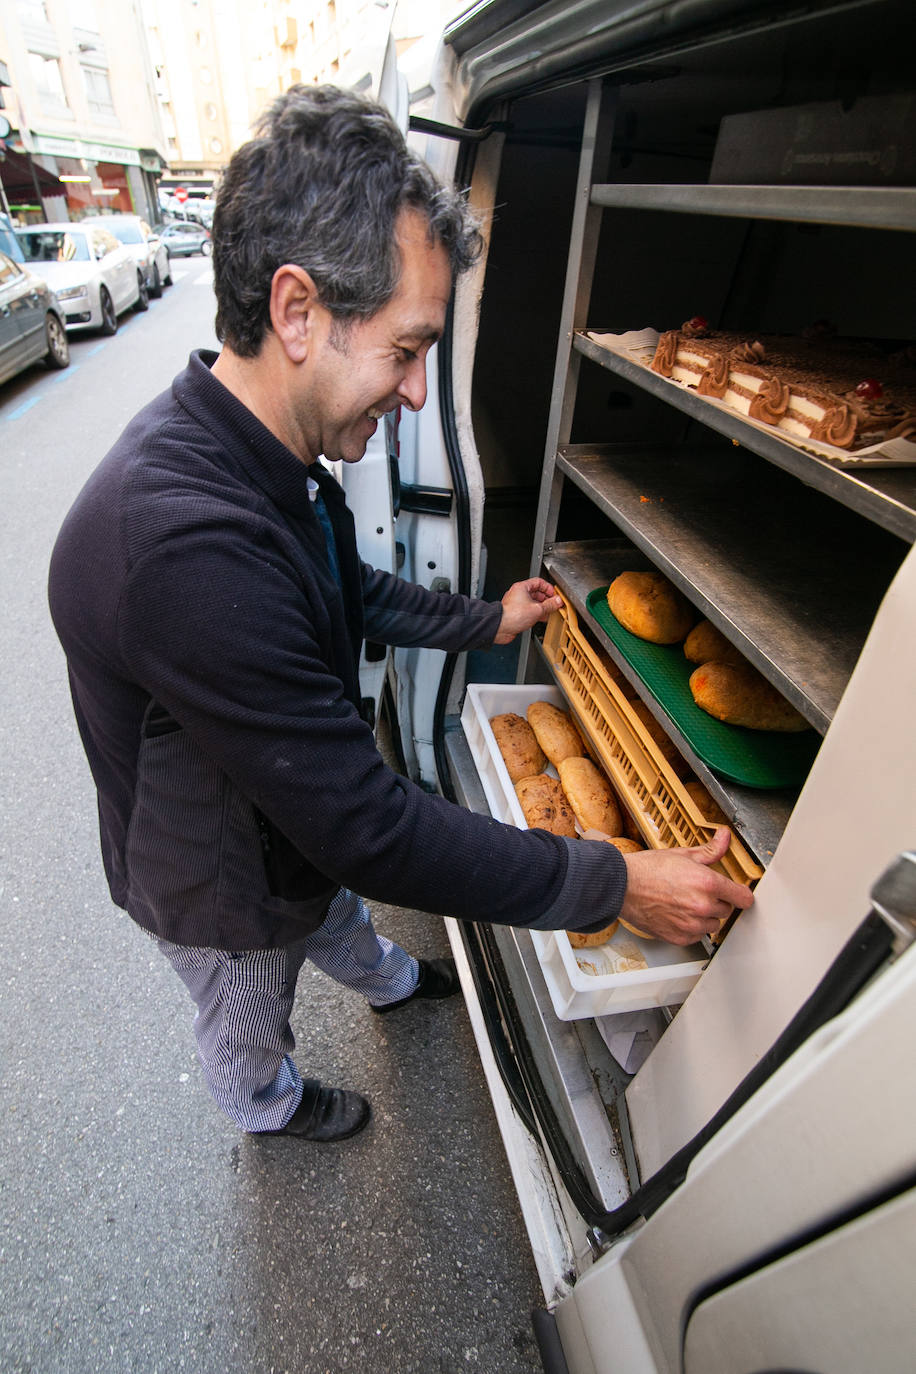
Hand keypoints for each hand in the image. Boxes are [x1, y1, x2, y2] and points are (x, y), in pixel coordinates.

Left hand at [494, 578, 562, 644]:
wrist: (500, 627)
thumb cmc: (513, 615)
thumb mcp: (537, 609)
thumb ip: (549, 605)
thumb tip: (557, 601)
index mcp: (522, 587)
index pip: (539, 582)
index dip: (548, 588)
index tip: (555, 595)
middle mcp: (518, 594)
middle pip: (536, 593)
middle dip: (547, 599)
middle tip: (554, 604)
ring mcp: (517, 604)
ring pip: (533, 603)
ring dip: (542, 607)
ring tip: (550, 612)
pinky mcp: (516, 613)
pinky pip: (529, 611)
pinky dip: (536, 614)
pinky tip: (542, 619)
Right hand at [618, 827, 753, 944]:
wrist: (622, 887)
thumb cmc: (647, 870)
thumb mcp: (682, 855)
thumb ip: (710, 850)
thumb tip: (724, 838)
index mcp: (707, 883)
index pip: (743, 898)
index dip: (741, 894)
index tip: (739, 894)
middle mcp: (702, 906)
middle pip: (726, 910)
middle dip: (716, 901)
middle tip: (698, 892)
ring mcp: (691, 925)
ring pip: (712, 925)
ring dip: (704, 917)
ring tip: (685, 903)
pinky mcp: (680, 937)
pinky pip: (697, 936)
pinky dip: (690, 928)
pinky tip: (677, 914)